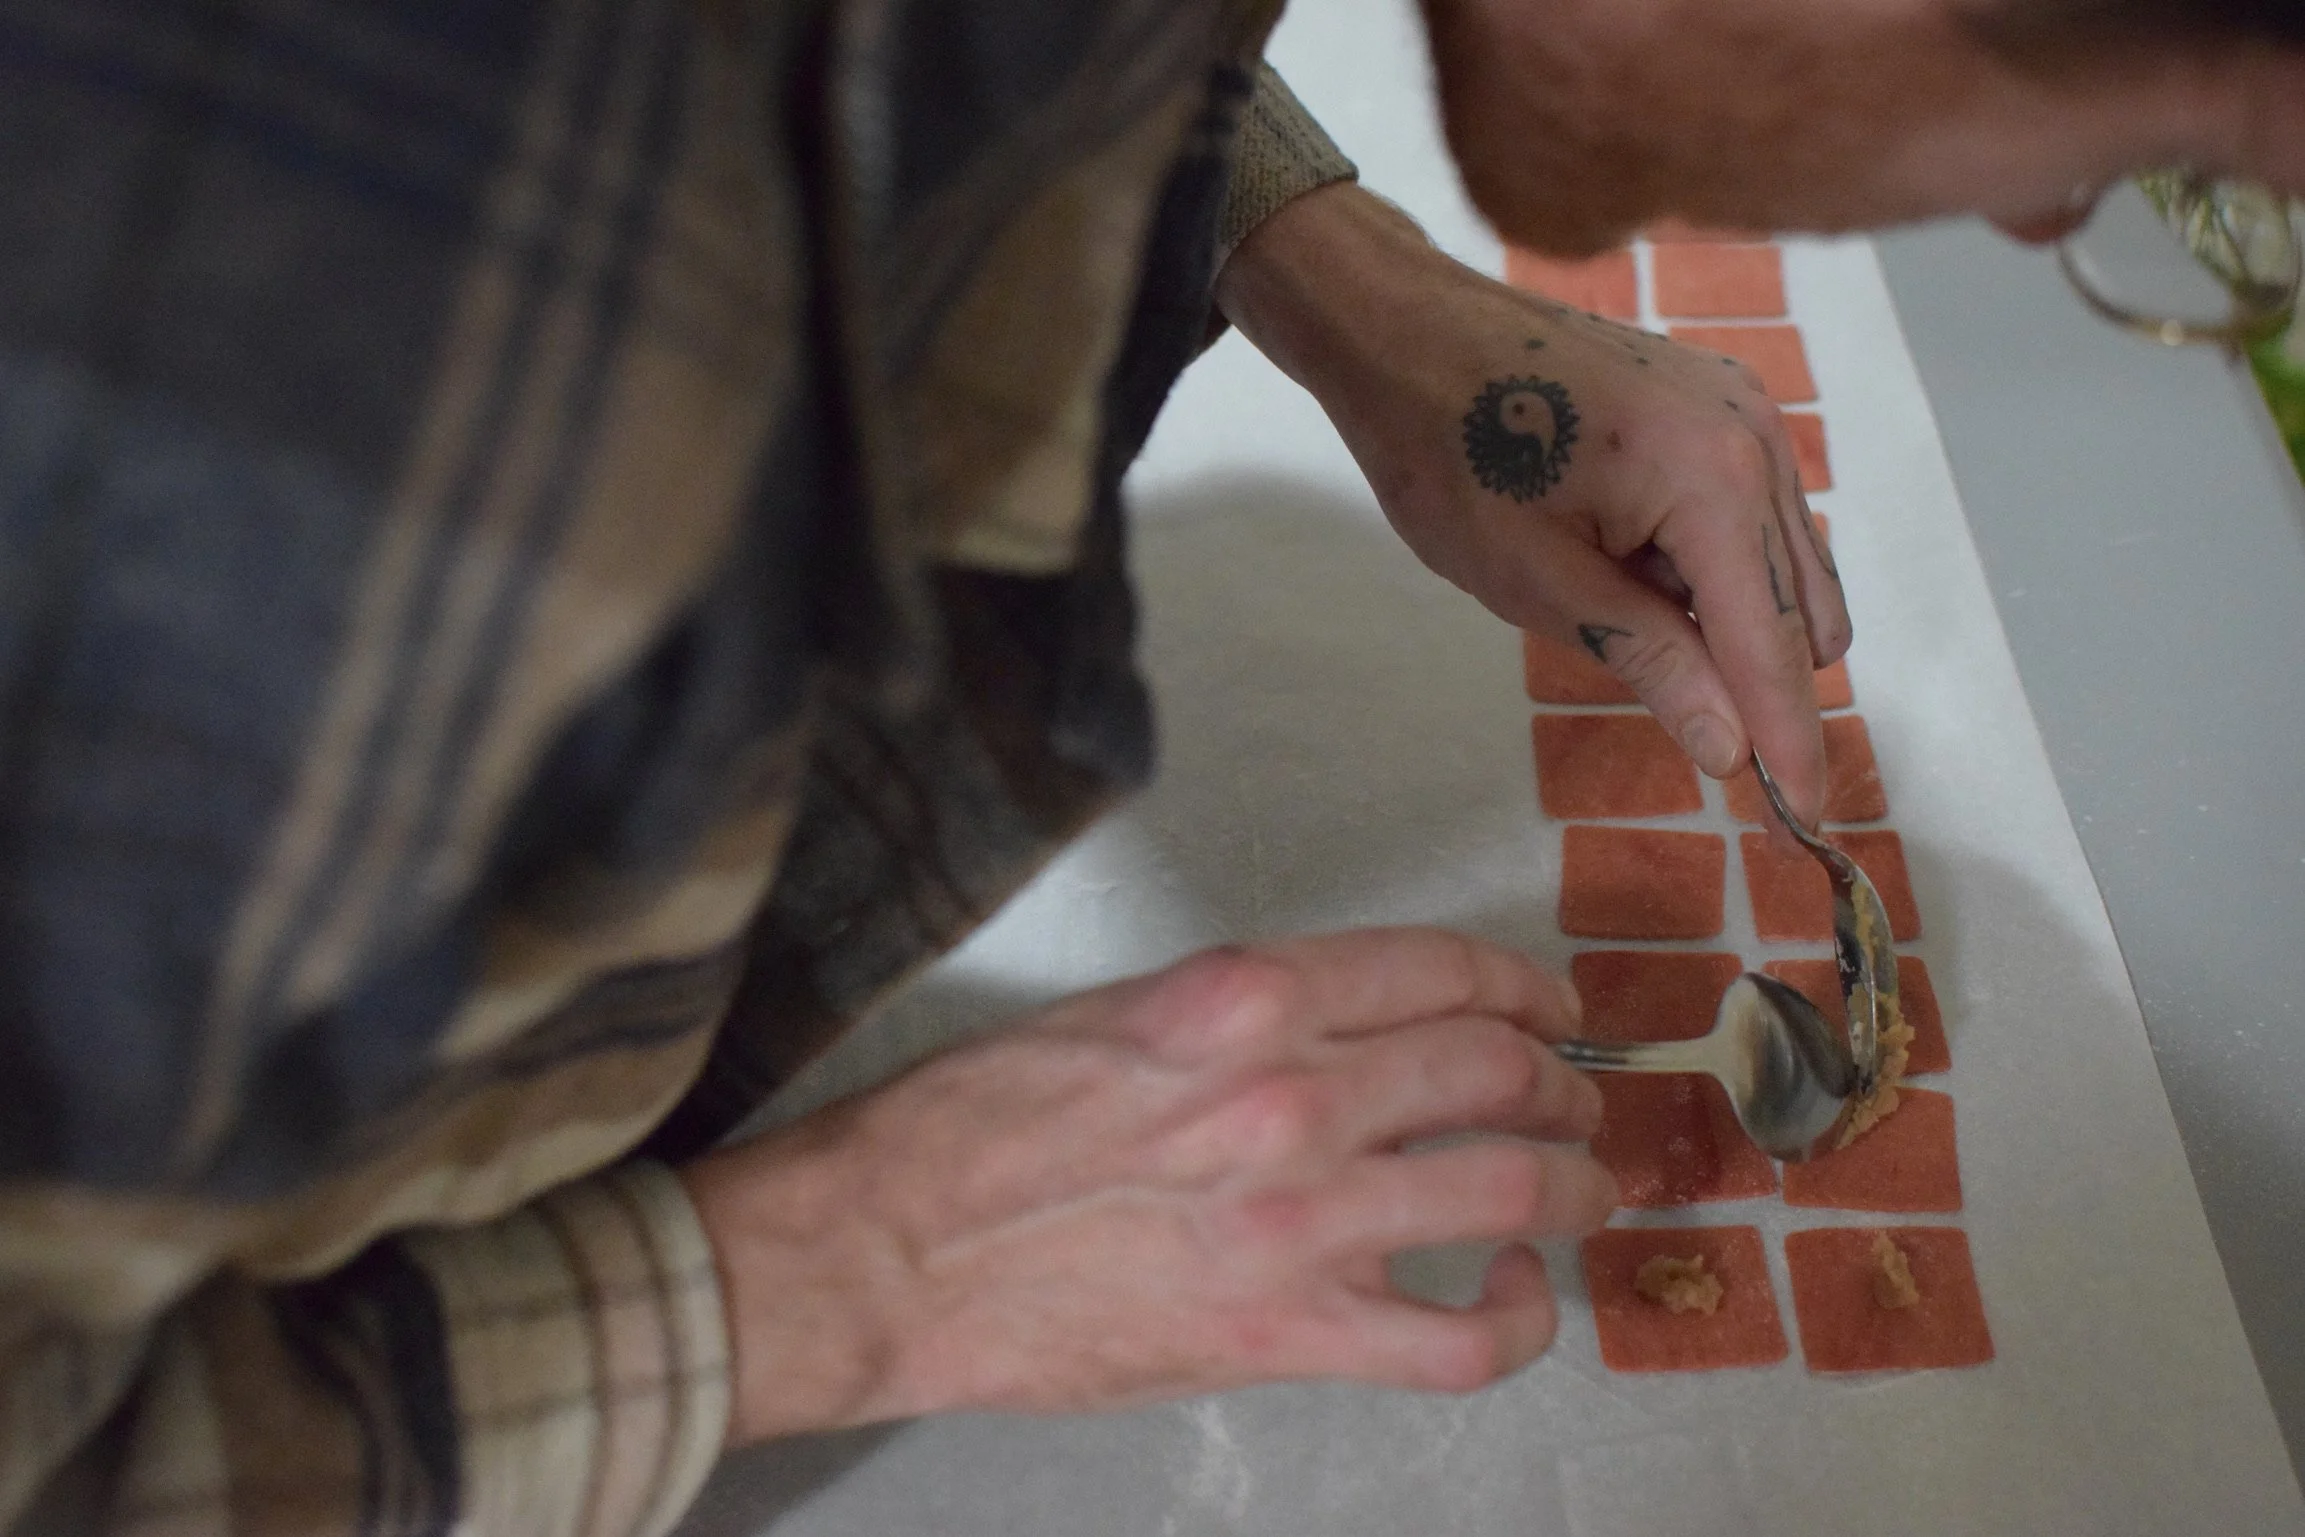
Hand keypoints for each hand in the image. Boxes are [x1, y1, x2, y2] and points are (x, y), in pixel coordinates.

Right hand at [679, 928, 1613, 1443]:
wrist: (885, 1251)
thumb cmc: (972, 1124)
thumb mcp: (1116, 1014)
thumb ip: (1245, 1014)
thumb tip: (1350, 1030)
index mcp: (1243, 996)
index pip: (1438, 970)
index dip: (1521, 987)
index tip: (1545, 1007)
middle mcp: (1291, 1092)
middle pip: (1494, 1067)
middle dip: (1558, 1081)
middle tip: (1572, 1099)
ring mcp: (1300, 1219)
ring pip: (1511, 1186)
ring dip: (1574, 1182)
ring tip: (1587, 1186)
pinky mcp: (1287, 1334)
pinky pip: (1460, 1338)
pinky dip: (1521, 1320)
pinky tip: (1520, 1297)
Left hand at [1214, 185, 1849, 825]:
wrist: (1408, 331)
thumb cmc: (1449, 454)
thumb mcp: (1538, 582)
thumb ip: (1650, 661)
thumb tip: (1730, 750)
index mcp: (1713, 479)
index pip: (1772, 645)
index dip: (1788, 741)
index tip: (1805, 821)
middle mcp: (1756, 435)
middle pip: (1803, 609)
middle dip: (1759, 681)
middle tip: (1673, 712)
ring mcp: (1747, 408)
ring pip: (1790, 566)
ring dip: (1733, 619)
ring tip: (1614, 598)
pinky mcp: (1724, 401)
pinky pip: (1759, 515)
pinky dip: (1717, 566)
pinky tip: (1628, 556)